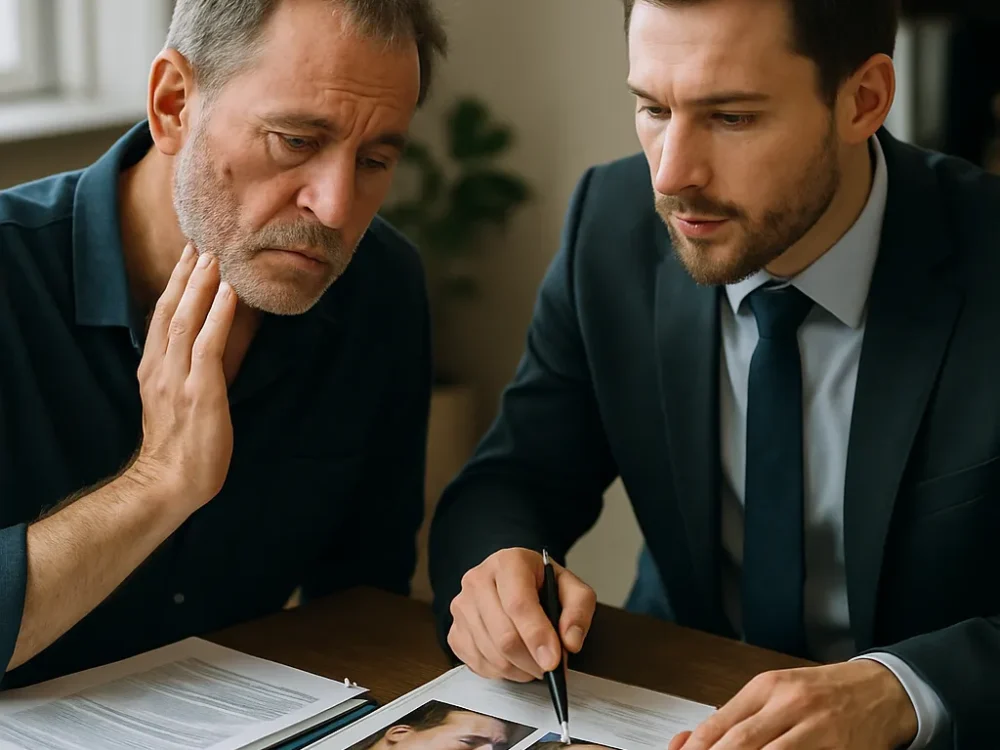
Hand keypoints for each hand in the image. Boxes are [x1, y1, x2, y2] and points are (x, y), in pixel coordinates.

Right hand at [129, 244, 237, 510]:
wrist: (171, 481)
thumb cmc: (181, 445)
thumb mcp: (177, 399)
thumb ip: (188, 370)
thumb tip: (214, 342)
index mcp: (153, 369)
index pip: (160, 316)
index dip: (174, 285)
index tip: (188, 257)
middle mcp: (160, 368)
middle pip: (168, 310)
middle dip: (185, 275)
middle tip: (201, 243)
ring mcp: (177, 379)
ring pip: (184, 321)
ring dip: (200, 286)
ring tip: (214, 257)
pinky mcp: (200, 392)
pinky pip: (208, 346)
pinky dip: (218, 316)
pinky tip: (229, 294)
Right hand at [448, 548, 596, 682]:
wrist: (512, 579)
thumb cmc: (540, 583)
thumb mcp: (571, 588)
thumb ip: (578, 611)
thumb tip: (570, 642)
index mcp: (508, 562)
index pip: (518, 604)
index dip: (537, 636)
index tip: (553, 662)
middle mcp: (478, 580)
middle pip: (504, 635)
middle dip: (532, 661)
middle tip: (550, 667)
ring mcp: (462, 606)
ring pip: (491, 654)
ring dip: (519, 669)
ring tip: (535, 662)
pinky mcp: (455, 631)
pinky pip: (477, 664)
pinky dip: (501, 672)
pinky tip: (514, 660)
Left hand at [668, 660, 917, 749]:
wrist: (879, 689)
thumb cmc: (821, 692)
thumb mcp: (776, 692)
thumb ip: (736, 716)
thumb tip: (689, 740)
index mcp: (767, 687)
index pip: (720, 723)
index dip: (696, 747)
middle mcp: (790, 704)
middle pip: (741, 742)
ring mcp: (817, 728)